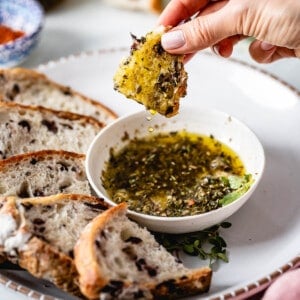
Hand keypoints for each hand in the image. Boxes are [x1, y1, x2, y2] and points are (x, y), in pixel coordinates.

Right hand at [158, 0, 299, 62]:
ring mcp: (262, 13)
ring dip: (230, 46)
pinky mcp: (276, 32)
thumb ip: (205, 28)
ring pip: (230, 35)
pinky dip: (263, 51)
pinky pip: (257, 45)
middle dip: (197, 38)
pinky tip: (276, 47)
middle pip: (208, 17)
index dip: (173, 19)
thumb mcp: (247, 13)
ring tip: (229, 51)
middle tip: (179, 58)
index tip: (159, 40)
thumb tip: (172, 41)